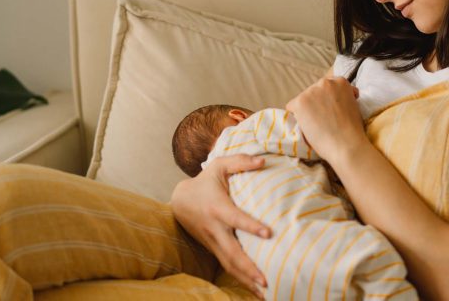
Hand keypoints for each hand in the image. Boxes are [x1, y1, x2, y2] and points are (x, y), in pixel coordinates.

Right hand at [170, 154, 270, 297]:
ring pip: (229, 264)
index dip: (250, 226)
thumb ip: (241, 161)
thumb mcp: (219, 166)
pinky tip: (256, 291)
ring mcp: (213, 242)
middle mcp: (214, 229)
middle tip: (266, 279)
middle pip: (231, 252)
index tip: (268, 233)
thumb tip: (264, 161)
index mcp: (218, 208)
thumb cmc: (205, 181)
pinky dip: (241, 280)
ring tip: (265, 292)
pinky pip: (228, 267)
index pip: (235, 218)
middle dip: (248, 267)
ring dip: (246, 280)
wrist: (180, 200)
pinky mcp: (213, 249)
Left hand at [286, 76, 366, 166]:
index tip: (333, 111)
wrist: (347, 144)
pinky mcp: (300, 102)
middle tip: (325, 120)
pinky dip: (297, 117)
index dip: (329, 100)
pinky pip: (292, 107)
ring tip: (319, 125)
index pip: (327, 87)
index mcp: (340, 81)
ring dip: (307, 110)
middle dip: (317, 104)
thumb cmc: (352, 131)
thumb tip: (331, 100)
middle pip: (314, 92)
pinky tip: (308, 126)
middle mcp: (325, 82)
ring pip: (303, 100)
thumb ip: (342, 97)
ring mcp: (311, 91)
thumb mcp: (352, 105)